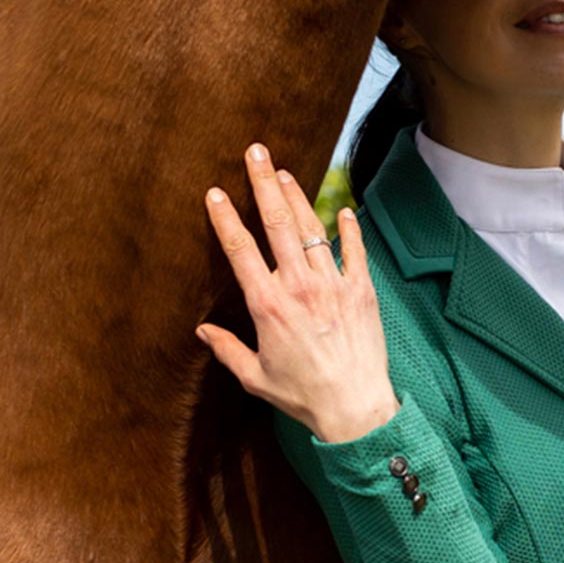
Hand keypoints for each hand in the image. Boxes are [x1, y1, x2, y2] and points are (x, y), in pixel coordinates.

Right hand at [197, 143, 399, 443]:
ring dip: (298, 197)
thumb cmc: (303, 396)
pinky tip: (343, 209)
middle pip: (277, 223)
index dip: (226, 218)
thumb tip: (201, 331)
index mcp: (268, 306)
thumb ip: (227, 349)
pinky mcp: (362, 290)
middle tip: (255, 152)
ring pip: (312, 228)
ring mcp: (334, 284)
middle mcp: (300, 286)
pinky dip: (350, 228)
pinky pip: (356, 250)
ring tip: (286, 172)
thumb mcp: (255, 377)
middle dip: (264, 183)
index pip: (240, 250)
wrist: (355, 410)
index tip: (215, 192)